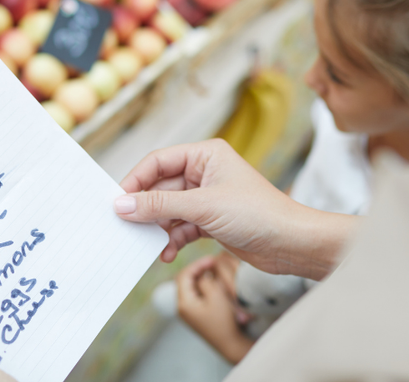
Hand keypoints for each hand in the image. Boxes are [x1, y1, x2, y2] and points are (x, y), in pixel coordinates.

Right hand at [115, 139, 356, 279]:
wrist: (292, 244)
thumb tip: (122, 205)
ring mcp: (208, 198)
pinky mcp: (211, 221)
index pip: (158, 161)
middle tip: (124, 227)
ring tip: (146, 244)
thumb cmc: (257, 214)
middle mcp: (205, 172)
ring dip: (158, 228)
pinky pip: (181, 227)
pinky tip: (165, 253)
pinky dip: (172, 239)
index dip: (135, 180)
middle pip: (161, 186)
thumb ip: (160, 205)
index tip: (116, 202)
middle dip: (145, 208)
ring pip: (169, 210)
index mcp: (205, 155)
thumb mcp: (202, 207)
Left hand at [177, 256, 253, 364]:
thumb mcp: (216, 296)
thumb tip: (202, 273)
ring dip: (200, 277)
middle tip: (211, 263)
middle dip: (197, 269)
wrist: (229, 344)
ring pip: (189, 286)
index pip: (183, 275)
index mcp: (184, 303)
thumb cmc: (224, 323)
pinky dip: (203, 286)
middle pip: (184, 280)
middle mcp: (182, 308)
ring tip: (213, 271)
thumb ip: (206, 281)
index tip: (210, 259)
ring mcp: (187, 312)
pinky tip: (214, 283)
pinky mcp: (195, 314)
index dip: (197, 264)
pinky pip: (195, 294)